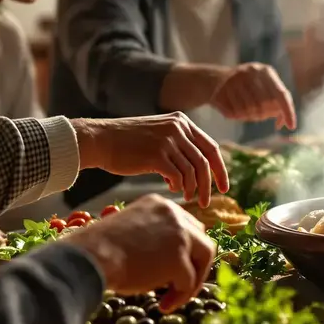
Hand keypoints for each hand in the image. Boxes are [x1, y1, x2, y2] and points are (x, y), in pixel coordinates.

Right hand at [63, 195, 215, 311]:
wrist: (89, 257)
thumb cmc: (99, 250)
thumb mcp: (130, 231)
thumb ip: (152, 235)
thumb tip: (167, 259)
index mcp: (160, 204)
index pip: (187, 225)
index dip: (186, 250)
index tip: (175, 269)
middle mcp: (174, 214)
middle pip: (202, 239)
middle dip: (196, 265)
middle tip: (182, 286)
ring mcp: (179, 235)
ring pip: (204, 257)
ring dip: (193, 281)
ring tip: (175, 299)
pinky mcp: (178, 258)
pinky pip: (189, 281)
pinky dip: (180, 296)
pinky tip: (163, 306)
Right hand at [73, 113, 228, 204]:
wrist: (100, 140)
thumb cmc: (127, 143)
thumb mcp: (159, 135)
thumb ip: (178, 147)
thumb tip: (194, 174)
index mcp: (182, 122)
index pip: (211, 148)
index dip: (220, 170)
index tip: (224, 187)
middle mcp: (178, 128)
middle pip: (205, 161)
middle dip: (209, 184)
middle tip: (208, 201)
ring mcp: (168, 141)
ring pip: (193, 171)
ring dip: (193, 189)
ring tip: (188, 198)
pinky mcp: (157, 155)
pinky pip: (178, 176)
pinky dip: (179, 186)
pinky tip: (172, 189)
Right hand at [211, 63, 296, 130]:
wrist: (217, 80)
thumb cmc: (250, 88)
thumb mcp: (266, 89)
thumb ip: (279, 104)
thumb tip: (285, 124)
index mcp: (265, 71)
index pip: (281, 94)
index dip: (288, 111)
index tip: (292, 127)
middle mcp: (250, 72)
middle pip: (265, 105)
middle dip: (263, 115)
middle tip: (258, 114)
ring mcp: (233, 79)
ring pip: (248, 111)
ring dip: (248, 116)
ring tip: (245, 110)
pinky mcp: (220, 90)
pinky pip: (234, 113)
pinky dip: (236, 116)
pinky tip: (233, 107)